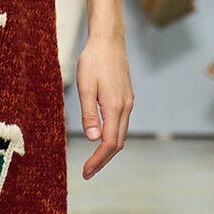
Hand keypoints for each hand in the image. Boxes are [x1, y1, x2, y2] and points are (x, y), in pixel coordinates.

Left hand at [76, 30, 132, 178]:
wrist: (109, 40)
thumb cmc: (93, 61)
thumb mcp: (85, 87)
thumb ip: (89, 114)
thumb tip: (93, 139)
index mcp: (115, 107)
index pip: (109, 142)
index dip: (98, 160)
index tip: (87, 172)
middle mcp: (125, 107)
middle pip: (118, 143)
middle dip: (103, 160)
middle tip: (88, 173)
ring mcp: (128, 102)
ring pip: (121, 134)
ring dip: (108, 150)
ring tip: (93, 161)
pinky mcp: (126, 98)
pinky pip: (121, 124)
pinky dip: (112, 137)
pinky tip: (101, 139)